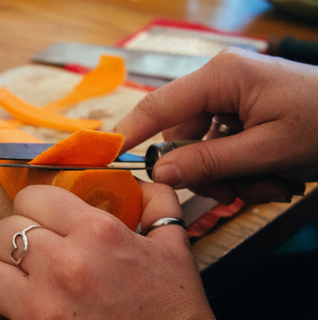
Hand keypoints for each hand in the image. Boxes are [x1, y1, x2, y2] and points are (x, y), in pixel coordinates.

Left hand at [0, 184, 213, 319]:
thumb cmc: (173, 309)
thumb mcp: (174, 249)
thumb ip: (157, 204)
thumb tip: (137, 181)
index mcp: (97, 234)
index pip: (33, 196)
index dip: (36, 204)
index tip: (43, 216)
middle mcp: (64, 266)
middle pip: (3, 229)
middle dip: (17, 236)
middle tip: (36, 250)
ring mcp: (41, 308)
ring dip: (0, 275)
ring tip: (22, 281)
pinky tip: (19, 314)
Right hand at [114, 48, 317, 203]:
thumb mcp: (266, 151)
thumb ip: (209, 162)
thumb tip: (160, 172)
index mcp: (221, 77)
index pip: (159, 105)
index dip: (130, 132)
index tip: (108, 156)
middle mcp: (219, 82)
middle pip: (182, 136)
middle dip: (205, 172)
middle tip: (232, 195)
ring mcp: (230, 97)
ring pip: (202, 148)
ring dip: (228, 176)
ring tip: (268, 185)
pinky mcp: (241, 111)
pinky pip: (221, 147)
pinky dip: (240, 169)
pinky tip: (272, 176)